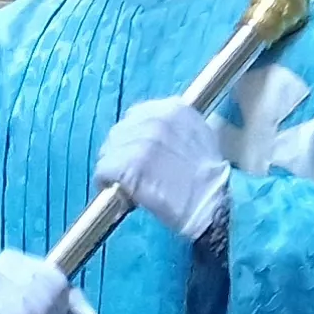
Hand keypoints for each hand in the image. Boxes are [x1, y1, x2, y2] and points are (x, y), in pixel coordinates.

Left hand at [93, 99, 230, 240]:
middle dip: (120, 150)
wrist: (210, 204)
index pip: (136, 114)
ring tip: (120, 181)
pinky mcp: (130, 165)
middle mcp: (157, 120)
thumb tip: (151, 129)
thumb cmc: (208, 176)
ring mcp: (142, 142)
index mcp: (174, 109)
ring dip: (112, 166)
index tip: (133, 149)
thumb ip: (174, 127)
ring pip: (109, 150)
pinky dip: (104, 180)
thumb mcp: (198, 136)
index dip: (132, 135)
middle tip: (125, 169)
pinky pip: (104, 169)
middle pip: (120, 131)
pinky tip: (114, 188)